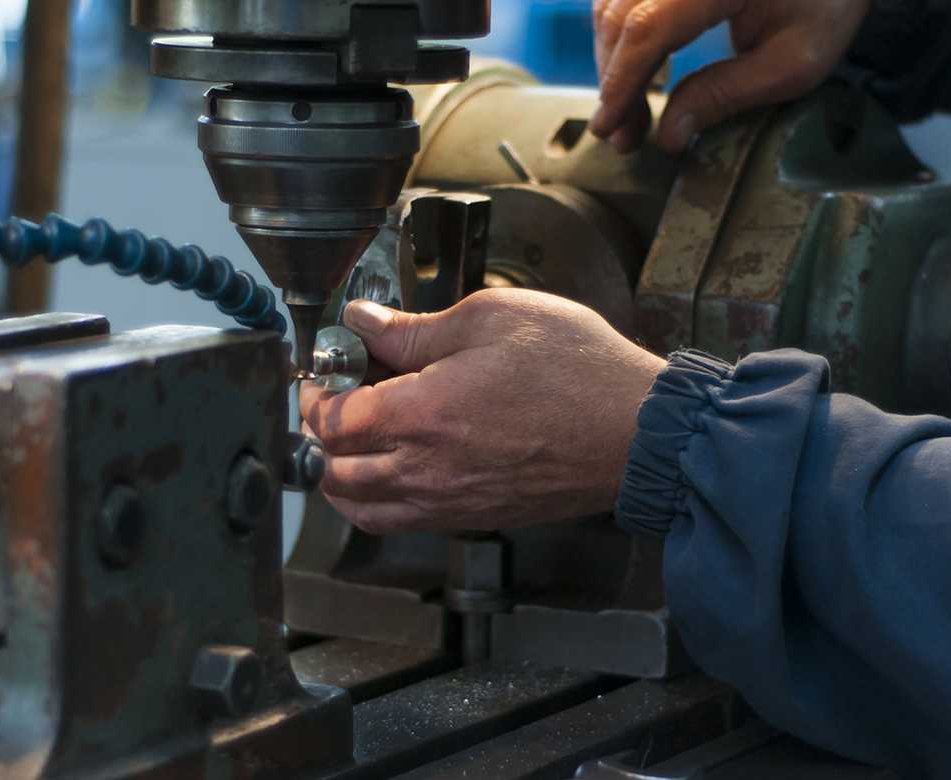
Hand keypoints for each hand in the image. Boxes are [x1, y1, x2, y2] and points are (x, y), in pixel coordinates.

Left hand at [299, 289, 665, 533]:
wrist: (634, 429)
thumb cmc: (576, 371)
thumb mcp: (490, 320)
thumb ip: (413, 329)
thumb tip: (362, 323)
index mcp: (423, 415)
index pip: (331, 421)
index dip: (316, 395)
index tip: (325, 372)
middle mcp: (427, 470)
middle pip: (334, 471)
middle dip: (321, 433)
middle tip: (335, 399)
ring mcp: (449, 502)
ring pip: (361, 507)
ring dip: (342, 474)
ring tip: (354, 438)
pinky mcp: (473, 516)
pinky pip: (401, 522)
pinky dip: (378, 501)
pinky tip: (394, 467)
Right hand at [590, 0, 870, 153]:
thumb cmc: (826, 4)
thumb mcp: (793, 61)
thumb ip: (726, 95)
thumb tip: (668, 136)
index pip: (648, 28)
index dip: (622, 82)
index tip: (610, 127)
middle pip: (619, 16)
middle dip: (614, 80)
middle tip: (622, 133)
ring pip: (610, 4)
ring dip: (612, 58)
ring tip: (628, 108)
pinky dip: (620, 33)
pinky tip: (633, 67)